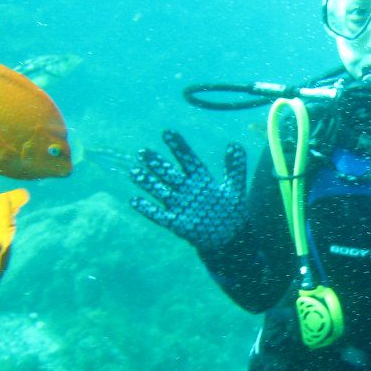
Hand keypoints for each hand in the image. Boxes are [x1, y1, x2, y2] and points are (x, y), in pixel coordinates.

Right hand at [130, 130, 247, 250]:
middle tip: (143, 152)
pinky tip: (135, 200)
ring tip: (134, 172)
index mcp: (200, 180)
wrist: (229, 238)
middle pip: (170, 174)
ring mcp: (180, 206)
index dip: (179, 147)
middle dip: (157, 164)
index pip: (188, 160)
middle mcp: (187, 190)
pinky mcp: (176, 223)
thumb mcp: (235, 189)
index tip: (168, 132)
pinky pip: (158, 215)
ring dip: (148, 183)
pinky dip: (147, 209)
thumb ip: (235, 168)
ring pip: (160, 191)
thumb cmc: (230, 212)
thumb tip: (234, 144)